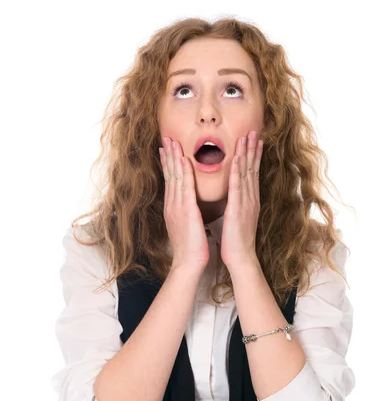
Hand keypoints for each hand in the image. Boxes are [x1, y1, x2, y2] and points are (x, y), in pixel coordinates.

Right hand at [159, 137, 209, 270]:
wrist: (188, 263)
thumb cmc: (190, 248)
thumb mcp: (186, 226)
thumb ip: (185, 213)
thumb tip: (188, 206)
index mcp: (173, 208)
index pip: (170, 181)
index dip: (168, 164)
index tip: (166, 149)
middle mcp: (172, 204)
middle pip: (169, 175)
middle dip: (168, 155)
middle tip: (166, 137)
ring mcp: (177, 207)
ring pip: (175, 177)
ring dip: (174, 157)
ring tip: (172, 141)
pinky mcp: (186, 210)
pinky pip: (185, 187)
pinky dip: (184, 172)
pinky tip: (185, 159)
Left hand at [220, 130, 262, 270]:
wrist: (240, 257)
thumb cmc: (236, 240)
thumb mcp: (237, 217)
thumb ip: (237, 204)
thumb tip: (234, 195)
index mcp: (249, 200)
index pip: (252, 173)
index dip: (253, 156)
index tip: (253, 140)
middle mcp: (251, 198)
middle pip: (252, 169)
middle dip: (253, 149)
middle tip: (254, 130)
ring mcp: (246, 203)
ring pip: (247, 174)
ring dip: (247, 154)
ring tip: (248, 136)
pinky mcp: (239, 209)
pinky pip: (238, 188)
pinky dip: (238, 172)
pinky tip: (237, 159)